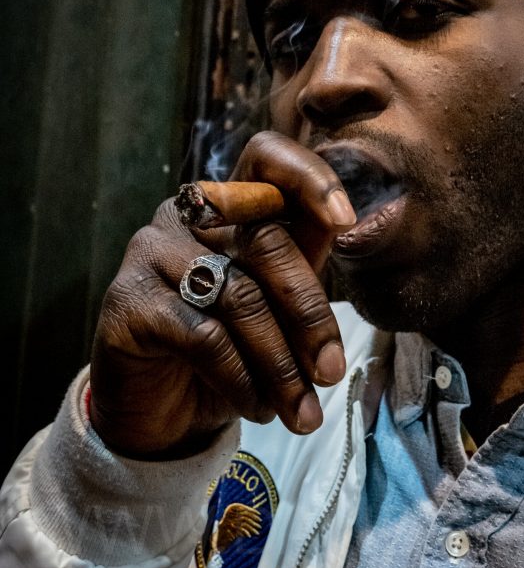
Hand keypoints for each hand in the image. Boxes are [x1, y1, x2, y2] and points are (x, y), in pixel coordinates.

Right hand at [89, 132, 356, 458]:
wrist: (161, 406)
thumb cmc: (232, 345)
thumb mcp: (276, 299)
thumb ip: (304, 259)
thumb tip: (351, 228)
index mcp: (231, 203)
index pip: (266, 157)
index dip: (310, 177)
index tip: (346, 221)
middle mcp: (189, 214)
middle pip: (265, 241)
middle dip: (308, 313)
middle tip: (331, 372)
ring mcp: (152, 250)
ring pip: (239, 296)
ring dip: (280, 363)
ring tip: (301, 410)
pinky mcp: (128, 298)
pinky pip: (203, 335)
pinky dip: (241, 378)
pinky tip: (257, 407)